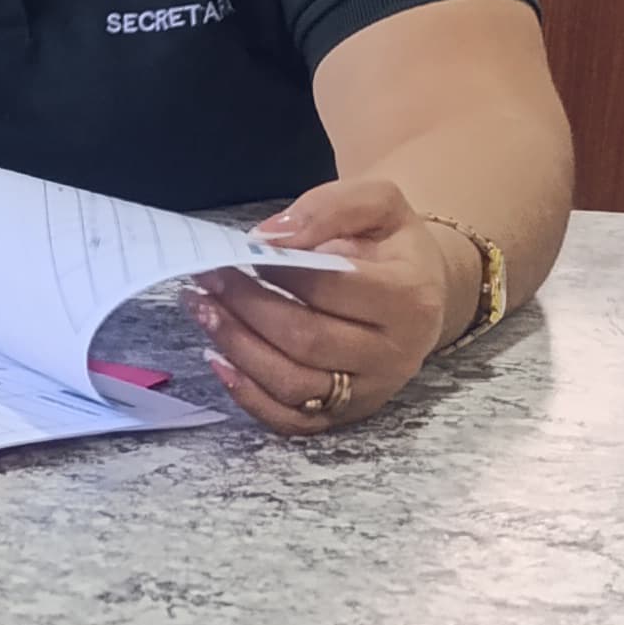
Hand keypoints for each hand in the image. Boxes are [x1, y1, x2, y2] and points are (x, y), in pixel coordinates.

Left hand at [190, 176, 461, 437]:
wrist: (420, 294)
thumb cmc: (391, 247)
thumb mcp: (379, 204)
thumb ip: (330, 209)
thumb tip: (268, 238)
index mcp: (408, 298)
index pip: (330, 288)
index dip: (277, 270)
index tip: (237, 250)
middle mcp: (395, 354)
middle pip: (306, 340)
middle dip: (246, 308)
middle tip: (206, 278)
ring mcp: (369, 391)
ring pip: (293, 384)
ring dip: (237, 347)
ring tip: (202, 309)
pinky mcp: (345, 415)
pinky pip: (290, 420)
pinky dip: (247, 395)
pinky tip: (217, 359)